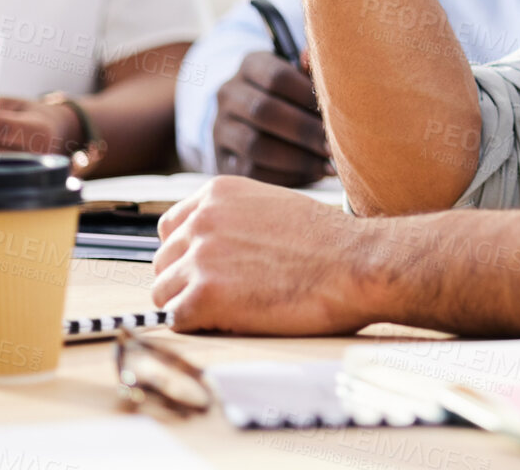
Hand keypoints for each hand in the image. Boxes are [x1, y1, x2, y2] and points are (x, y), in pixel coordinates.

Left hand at [151, 176, 376, 333]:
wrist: (356, 264)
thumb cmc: (330, 243)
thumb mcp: (273, 206)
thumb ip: (236, 218)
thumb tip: (218, 247)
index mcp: (218, 193)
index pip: (171, 228)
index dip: (187, 254)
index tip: (206, 270)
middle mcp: (202, 219)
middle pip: (163, 262)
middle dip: (186, 282)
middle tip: (222, 297)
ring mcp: (200, 256)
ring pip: (163, 292)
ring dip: (189, 306)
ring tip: (227, 313)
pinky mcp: (205, 296)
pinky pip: (175, 319)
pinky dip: (197, 327)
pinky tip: (228, 324)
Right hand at [214, 51, 332, 185]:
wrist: (252, 121)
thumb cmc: (290, 95)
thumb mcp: (299, 77)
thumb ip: (310, 71)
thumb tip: (311, 56)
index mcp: (250, 65)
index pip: (277, 76)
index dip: (308, 96)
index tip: (335, 113)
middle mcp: (229, 94)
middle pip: (264, 111)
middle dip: (304, 131)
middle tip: (334, 147)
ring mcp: (221, 128)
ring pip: (255, 145)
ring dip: (297, 158)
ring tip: (328, 166)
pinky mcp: (222, 160)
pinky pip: (253, 171)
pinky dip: (286, 176)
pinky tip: (311, 175)